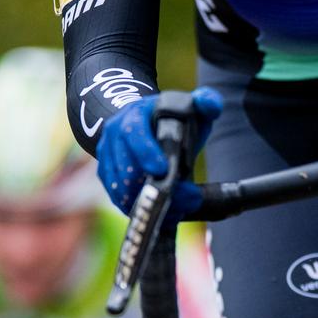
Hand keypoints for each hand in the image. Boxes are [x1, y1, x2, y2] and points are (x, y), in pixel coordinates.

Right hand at [96, 87, 223, 215]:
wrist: (145, 124)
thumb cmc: (172, 119)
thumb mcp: (190, 107)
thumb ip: (206, 102)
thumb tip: (211, 104)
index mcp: (134, 115)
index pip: (133, 132)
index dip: (145, 152)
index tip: (162, 170)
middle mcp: (114, 135)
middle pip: (125, 167)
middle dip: (152, 186)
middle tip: (183, 199)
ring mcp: (107, 156)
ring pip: (120, 187)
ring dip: (148, 202)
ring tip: (178, 209)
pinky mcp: (106, 175)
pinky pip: (118, 198)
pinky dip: (140, 209)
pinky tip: (164, 215)